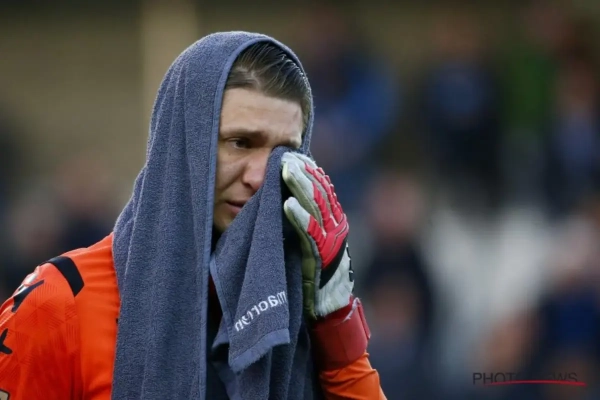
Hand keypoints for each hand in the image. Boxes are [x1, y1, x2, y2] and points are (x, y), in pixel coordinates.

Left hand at [281, 152, 353, 319]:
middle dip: (302, 173)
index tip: (291, 154)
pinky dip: (299, 218)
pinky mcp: (322, 258)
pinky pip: (310, 235)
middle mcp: (337, 227)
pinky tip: (287, 205)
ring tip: (285, 170)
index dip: (308, 171)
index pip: (323, 189)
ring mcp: (332, 241)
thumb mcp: (314, 243)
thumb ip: (307, 223)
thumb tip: (288, 199)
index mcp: (335, 221)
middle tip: (285, 156)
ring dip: (299, 187)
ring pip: (317, 208)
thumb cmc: (316, 275)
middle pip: (320, 193)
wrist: (331, 309)